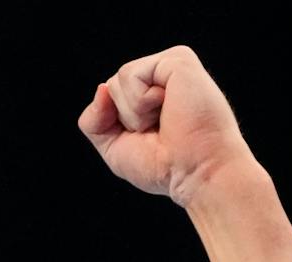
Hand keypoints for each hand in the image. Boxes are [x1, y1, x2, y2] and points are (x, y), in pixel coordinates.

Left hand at [76, 45, 252, 205]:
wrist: (197, 172)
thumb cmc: (166, 167)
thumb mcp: (115, 148)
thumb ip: (94, 121)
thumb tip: (101, 87)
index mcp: (153, 94)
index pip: (110, 96)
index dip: (118, 125)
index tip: (152, 140)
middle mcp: (163, 76)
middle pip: (111, 87)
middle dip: (125, 118)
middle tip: (160, 131)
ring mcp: (172, 65)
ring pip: (118, 81)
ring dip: (134, 113)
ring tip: (167, 120)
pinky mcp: (178, 59)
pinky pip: (130, 75)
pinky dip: (141, 101)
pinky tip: (168, 107)